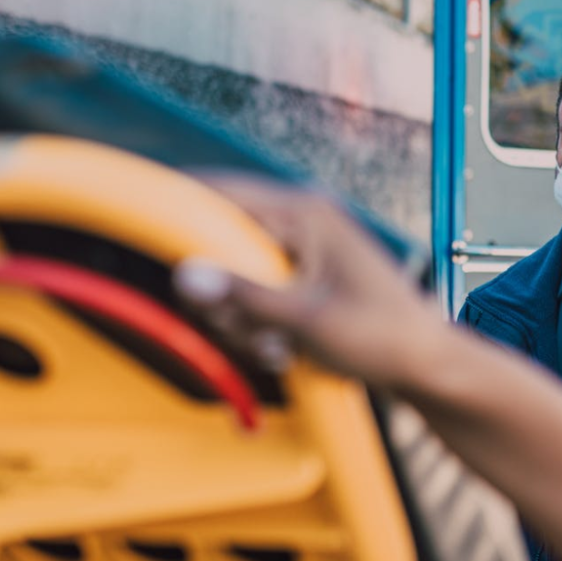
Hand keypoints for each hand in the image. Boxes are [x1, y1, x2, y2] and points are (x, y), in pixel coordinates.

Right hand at [174, 175, 449, 390]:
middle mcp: (299, 222)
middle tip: (248, 331)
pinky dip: (258, 328)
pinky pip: (251, 298)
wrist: (427, 367)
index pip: (219, 192)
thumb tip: (185, 274)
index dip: (173, 206)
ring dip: (241, 321)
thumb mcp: (307, 321)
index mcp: (305, 214)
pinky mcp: (297, 280)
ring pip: (229, 279)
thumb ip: (244, 297)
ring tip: (280, 348)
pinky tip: (288, 352)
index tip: (134, 222)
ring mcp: (298, 251)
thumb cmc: (385, 338)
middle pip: (216, 244)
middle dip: (222, 297)